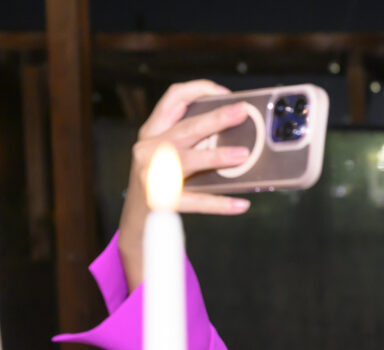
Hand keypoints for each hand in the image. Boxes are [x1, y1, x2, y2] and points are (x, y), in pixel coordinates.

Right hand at [118, 80, 252, 289]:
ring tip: (244, 156)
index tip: (226, 94)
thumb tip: (235, 135)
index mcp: (152, 132)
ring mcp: (150, 175)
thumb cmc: (162, 185)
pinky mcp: (159, 201)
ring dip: (217, 156)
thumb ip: (192, 143)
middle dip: (216, 118)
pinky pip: (196, 201)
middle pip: (186, 128)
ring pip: (188, 160)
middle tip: (242, 113)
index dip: (199, 90)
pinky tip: (241, 205)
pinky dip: (220, 203)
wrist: (138, 225)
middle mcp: (147, 149)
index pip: (173, 99)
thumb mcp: (169, 157)